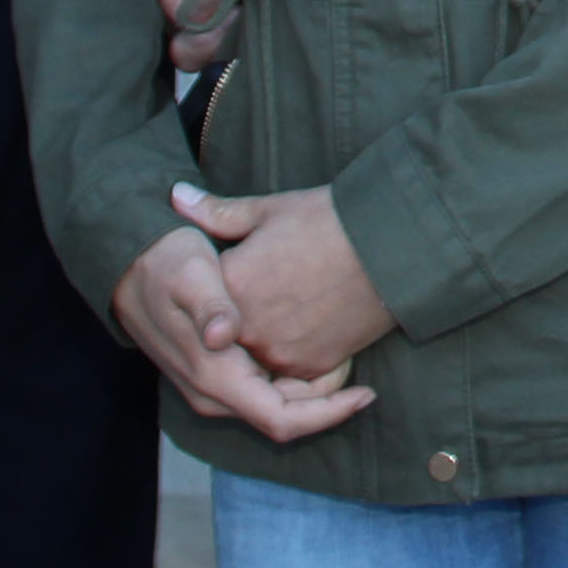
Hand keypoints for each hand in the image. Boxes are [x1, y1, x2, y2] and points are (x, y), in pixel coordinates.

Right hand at [112, 221, 374, 443]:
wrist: (130, 266)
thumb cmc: (167, 262)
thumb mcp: (191, 271)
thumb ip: (210, 304)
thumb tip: (223, 336)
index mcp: (213, 376)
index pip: (280, 419)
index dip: (328, 414)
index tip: (367, 394)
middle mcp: (212, 394)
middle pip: (285, 417)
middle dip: (328, 399)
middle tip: (362, 358)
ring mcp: (213, 388)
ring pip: (277, 406)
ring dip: (314, 391)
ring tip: (348, 350)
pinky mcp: (217, 374)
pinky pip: (265, 390)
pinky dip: (296, 379)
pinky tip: (319, 349)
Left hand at [168, 179, 393, 381]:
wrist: (394, 244)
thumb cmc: (329, 219)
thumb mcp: (270, 210)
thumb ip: (216, 212)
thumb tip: (174, 195)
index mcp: (229, 287)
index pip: (204, 298)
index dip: (224, 282)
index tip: (248, 265)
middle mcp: (246, 330)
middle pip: (231, 333)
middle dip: (246, 315)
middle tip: (279, 286)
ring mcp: (279, 353)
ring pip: (261, 357)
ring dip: (271, 339)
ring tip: (301, 302)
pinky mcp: (312, 367)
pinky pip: (293, 372)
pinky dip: (300, 352)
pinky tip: (319, 319)